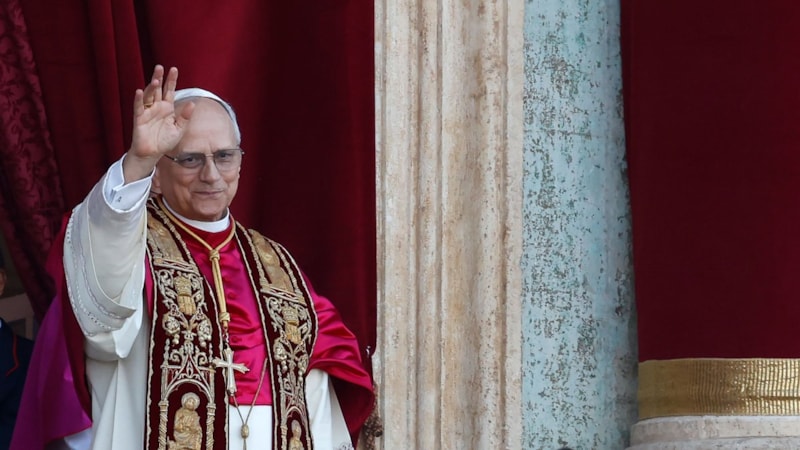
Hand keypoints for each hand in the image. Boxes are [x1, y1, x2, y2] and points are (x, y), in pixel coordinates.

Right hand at [123, 65, 193, 181]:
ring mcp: (147, 111)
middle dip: (159, 78)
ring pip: (149, 96)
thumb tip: (193, 104)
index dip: (171, 80)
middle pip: (158, 89)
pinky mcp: (139, 118)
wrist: (152, 153)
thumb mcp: (179, 129)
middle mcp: (157, 107)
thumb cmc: (165, 141)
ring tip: (155, 79)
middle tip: (160, 67)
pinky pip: (138, 107)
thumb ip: (185, 117)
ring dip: (151, 87)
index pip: (169, 91)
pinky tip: (140, 91)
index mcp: (167, 108)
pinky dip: (139, 99)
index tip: (174, 69)